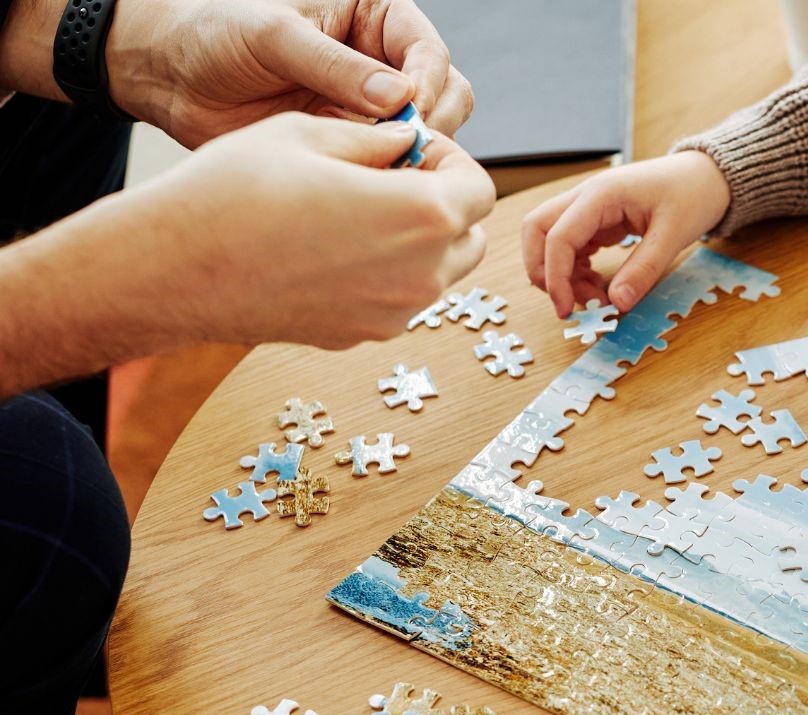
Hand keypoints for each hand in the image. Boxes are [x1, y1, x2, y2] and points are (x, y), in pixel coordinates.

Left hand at [107, 0, 473, 145]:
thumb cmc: (215, 33)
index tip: (411, 114)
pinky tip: (370, 186)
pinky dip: (389, 180)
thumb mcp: (273, 35)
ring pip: (428, 138)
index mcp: (373, 16)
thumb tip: (398, 97)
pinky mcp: (354, 146)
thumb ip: (335, 65)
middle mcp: (381, 62)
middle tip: (403, 149)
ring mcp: (371, 108)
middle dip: (433, 125)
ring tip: (382, 168)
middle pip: (446, 96)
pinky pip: (391, 168)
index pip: (428, 51)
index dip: (428, 84)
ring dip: (414, 156)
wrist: (170, 77)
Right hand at [129, 113, 492, 348]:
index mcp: (422, 216)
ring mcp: (394, 314)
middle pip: (470, 236)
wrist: (177, 267)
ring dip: (419, 242)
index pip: (479, 188)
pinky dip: (387, 274)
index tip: (411, 150)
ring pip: (440, 274)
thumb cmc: (236, 191)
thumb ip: (376, 140)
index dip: (450, 161)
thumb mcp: (310, 135)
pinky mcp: (363, 336)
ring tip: (358, 213)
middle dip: (444, 205)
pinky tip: (332, 249)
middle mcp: (421, 275)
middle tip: (390, 180)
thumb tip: (407, 144)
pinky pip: (399, 300)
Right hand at [523, 152, 731, 318]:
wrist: (704, 176)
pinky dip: (574, 270)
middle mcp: (586, 197)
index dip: (555, 277)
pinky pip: (569, 246)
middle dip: (543, 271)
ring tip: (595, 297)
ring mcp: (588, 208)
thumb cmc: (691, 194)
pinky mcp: (595, 220)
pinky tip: (598, 284)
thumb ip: (644, 269)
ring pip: (548, 240)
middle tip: (569, 304)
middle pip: (537, 230)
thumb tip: (617, 304)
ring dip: (561, 274)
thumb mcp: (674, 235)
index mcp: (601, 194)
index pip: (558, 236)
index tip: (566, 309)